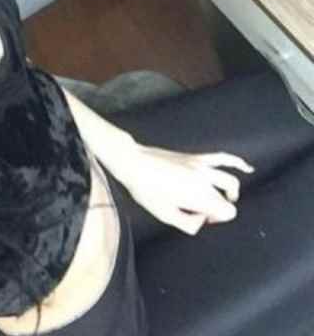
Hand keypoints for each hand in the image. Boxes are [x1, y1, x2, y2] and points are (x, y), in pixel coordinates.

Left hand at [120, 145, 254, 235]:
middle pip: (227, 199)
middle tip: (203, 211)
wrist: (134, 163)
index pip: (227, 211)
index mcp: (199, 196)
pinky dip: (237, 162)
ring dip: (231, 192)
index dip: (218, 218)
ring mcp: (202, 167)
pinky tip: (247, 168)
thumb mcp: (164, 215)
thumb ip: (188, 224)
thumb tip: (201, 219)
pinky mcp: (195, 157)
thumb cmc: (146, 190)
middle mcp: (205, 180)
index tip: (202, 218)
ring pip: (231, 180)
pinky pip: (222, 158)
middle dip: (220, 208)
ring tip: (226, 198)